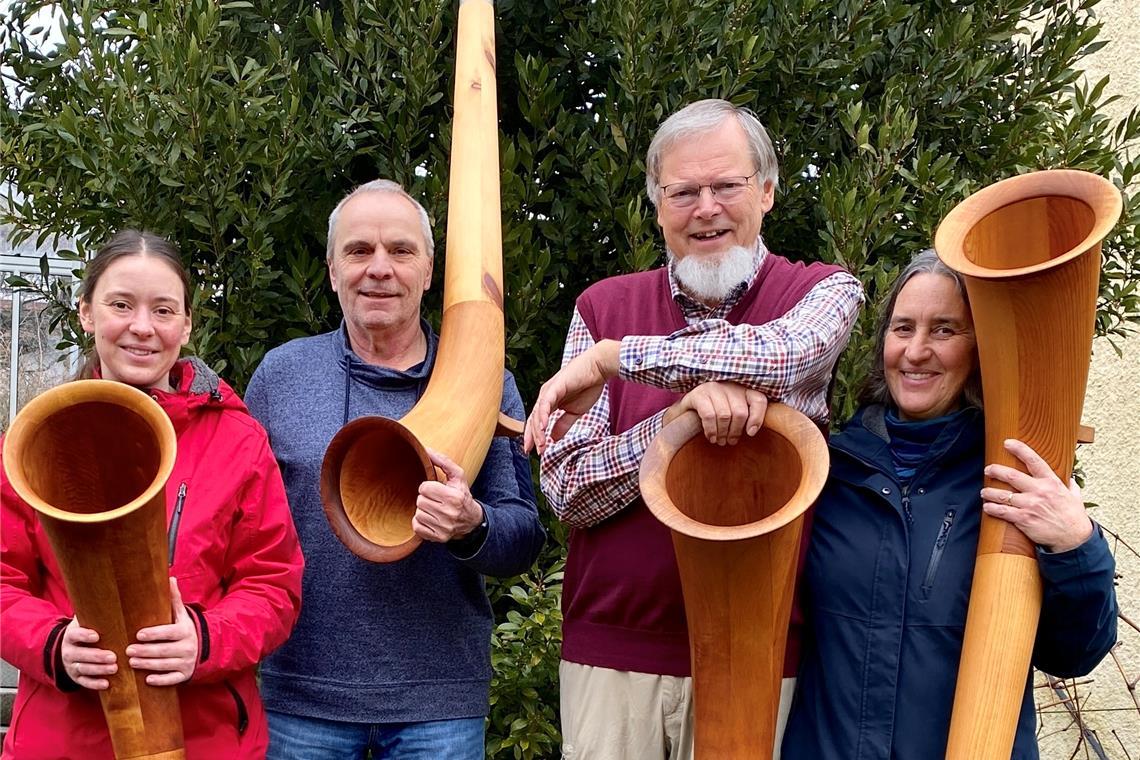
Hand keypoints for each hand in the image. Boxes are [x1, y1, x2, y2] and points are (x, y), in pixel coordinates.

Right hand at [60, 618, 116, 690]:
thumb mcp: (84, 621)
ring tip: (114, 668)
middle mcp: (69, 651)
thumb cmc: (84, 632)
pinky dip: (95, 684)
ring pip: (84, 669)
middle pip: (81, 655)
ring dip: (99, 670)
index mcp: (71, 635)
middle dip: (97, 657)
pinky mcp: (76, 677)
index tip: (97, 636)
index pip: (75, 635)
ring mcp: (71, 665)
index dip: (84, 635)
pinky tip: (107, 684)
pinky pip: (84, 682)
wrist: (66, 649)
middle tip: (113, 657)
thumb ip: (95, 612)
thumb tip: (115, 593)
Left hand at [126, 577, 197, 685]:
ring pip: (165, 665)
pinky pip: (172, 679)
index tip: (138, 635)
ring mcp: (186, 662)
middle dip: (145, 651)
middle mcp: (187, 647)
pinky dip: (160, 680)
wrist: (204, 648)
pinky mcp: (185, 675)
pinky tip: (147, 680)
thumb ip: (175, 599)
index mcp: (185, 631)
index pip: (168, 633)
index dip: (153, 634)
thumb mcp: (182, 615)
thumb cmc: (185, 630)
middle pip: (163, 650)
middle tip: (128, 651)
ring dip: (147, 664)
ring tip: (131, 662)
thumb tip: (170, 577)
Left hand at [414, 449, 484, 542]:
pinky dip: (421, 522)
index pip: (424, 488)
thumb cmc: (462, 495)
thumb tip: (426, 449)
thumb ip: (443, 461)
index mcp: (454, 497)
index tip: (436, 489)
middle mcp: (449, 513)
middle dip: (426, 498)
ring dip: (423, 510)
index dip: (428, 487)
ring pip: (418, 513)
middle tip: (435, 500)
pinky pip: (417, 527)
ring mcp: (443, 527)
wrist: (472, 521)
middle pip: (420, 501)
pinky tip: (431, 519)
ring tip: (434, 509)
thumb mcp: (458, 476)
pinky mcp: (438, 537)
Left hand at [523, 339, 620, 454]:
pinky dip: (542, 415)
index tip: (534, 451)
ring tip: (540, 444)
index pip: (537, 421)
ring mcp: (549, 390)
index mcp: (550, 401)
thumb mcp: (575, 412)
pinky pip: (545, 402)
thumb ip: (563, 424)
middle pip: (534, 419)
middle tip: (534, 451)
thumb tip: (554, 439)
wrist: (599, 368)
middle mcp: (546, 396)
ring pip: (537, 413)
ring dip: (538, 430)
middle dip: (533, 437)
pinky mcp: (555, 386)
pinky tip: (543, 426)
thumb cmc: (588, 386)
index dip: (534, 436)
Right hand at [662, 381, 767, 445]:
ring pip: (725, 415)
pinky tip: (710, 437)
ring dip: (722, 433)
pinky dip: (711, 430)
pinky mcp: (698, 394)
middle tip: (730, 442)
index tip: (750, 433)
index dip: (758, 418)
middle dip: (736, 431)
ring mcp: (713, 387)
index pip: (759, 400)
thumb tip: (753, 432)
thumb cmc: (714, 414)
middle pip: (741, 412)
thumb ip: (746, 417)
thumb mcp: (732, 412)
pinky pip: (709, 416)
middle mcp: (729, 384)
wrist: (685, 410)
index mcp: (742, 388)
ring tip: (719, 441)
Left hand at [980, 439, 1092, 552]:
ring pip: (1003, 494)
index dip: (1020, 450)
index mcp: (1051, 482)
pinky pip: (1002, 512)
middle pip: (1011, 476)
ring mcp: (1030, 505)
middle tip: (988, 469)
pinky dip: (992, 508)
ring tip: (983, 491)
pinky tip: (987, 507)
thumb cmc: (1074, 516)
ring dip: (989, 492)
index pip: (1034, 461)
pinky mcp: (1024, 519)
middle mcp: (1039, 491)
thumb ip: (1070, 486)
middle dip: (996, 470)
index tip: (1007, 443)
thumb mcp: (1075, 497)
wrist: (1074, 538)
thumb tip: (1070, 479)